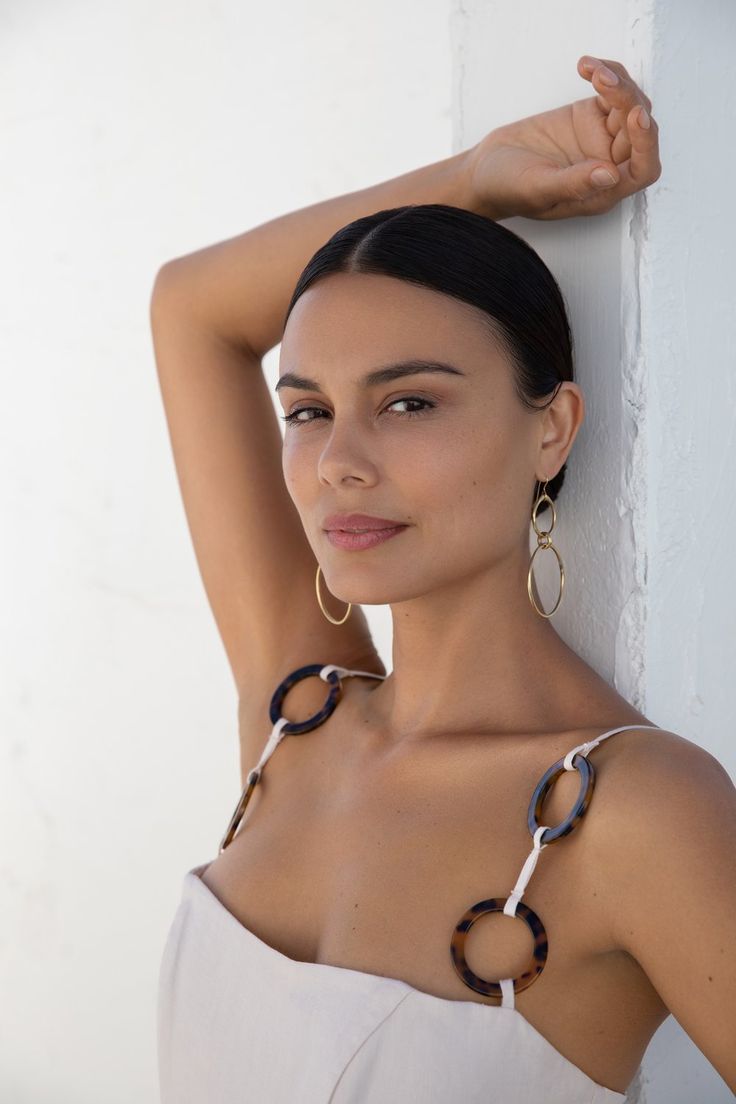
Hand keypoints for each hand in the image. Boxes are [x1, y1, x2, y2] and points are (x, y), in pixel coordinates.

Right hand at [465, 56, 660, 220]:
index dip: (646, 143)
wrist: (486, 170)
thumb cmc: (508, 189)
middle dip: (627, 102)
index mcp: (603, 192)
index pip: (642, 168)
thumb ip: (575, 184)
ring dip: (617, 83)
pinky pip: (611, 90)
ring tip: (592, 71)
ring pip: (629, 105)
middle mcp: (609, 164)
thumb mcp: (538, 189)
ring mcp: (601, 138)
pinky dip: (605, 73)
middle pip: (638, 130)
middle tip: (602, 84)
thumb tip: (611, 175)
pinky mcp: (590, 115)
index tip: (636, 117)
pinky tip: (586, 66)